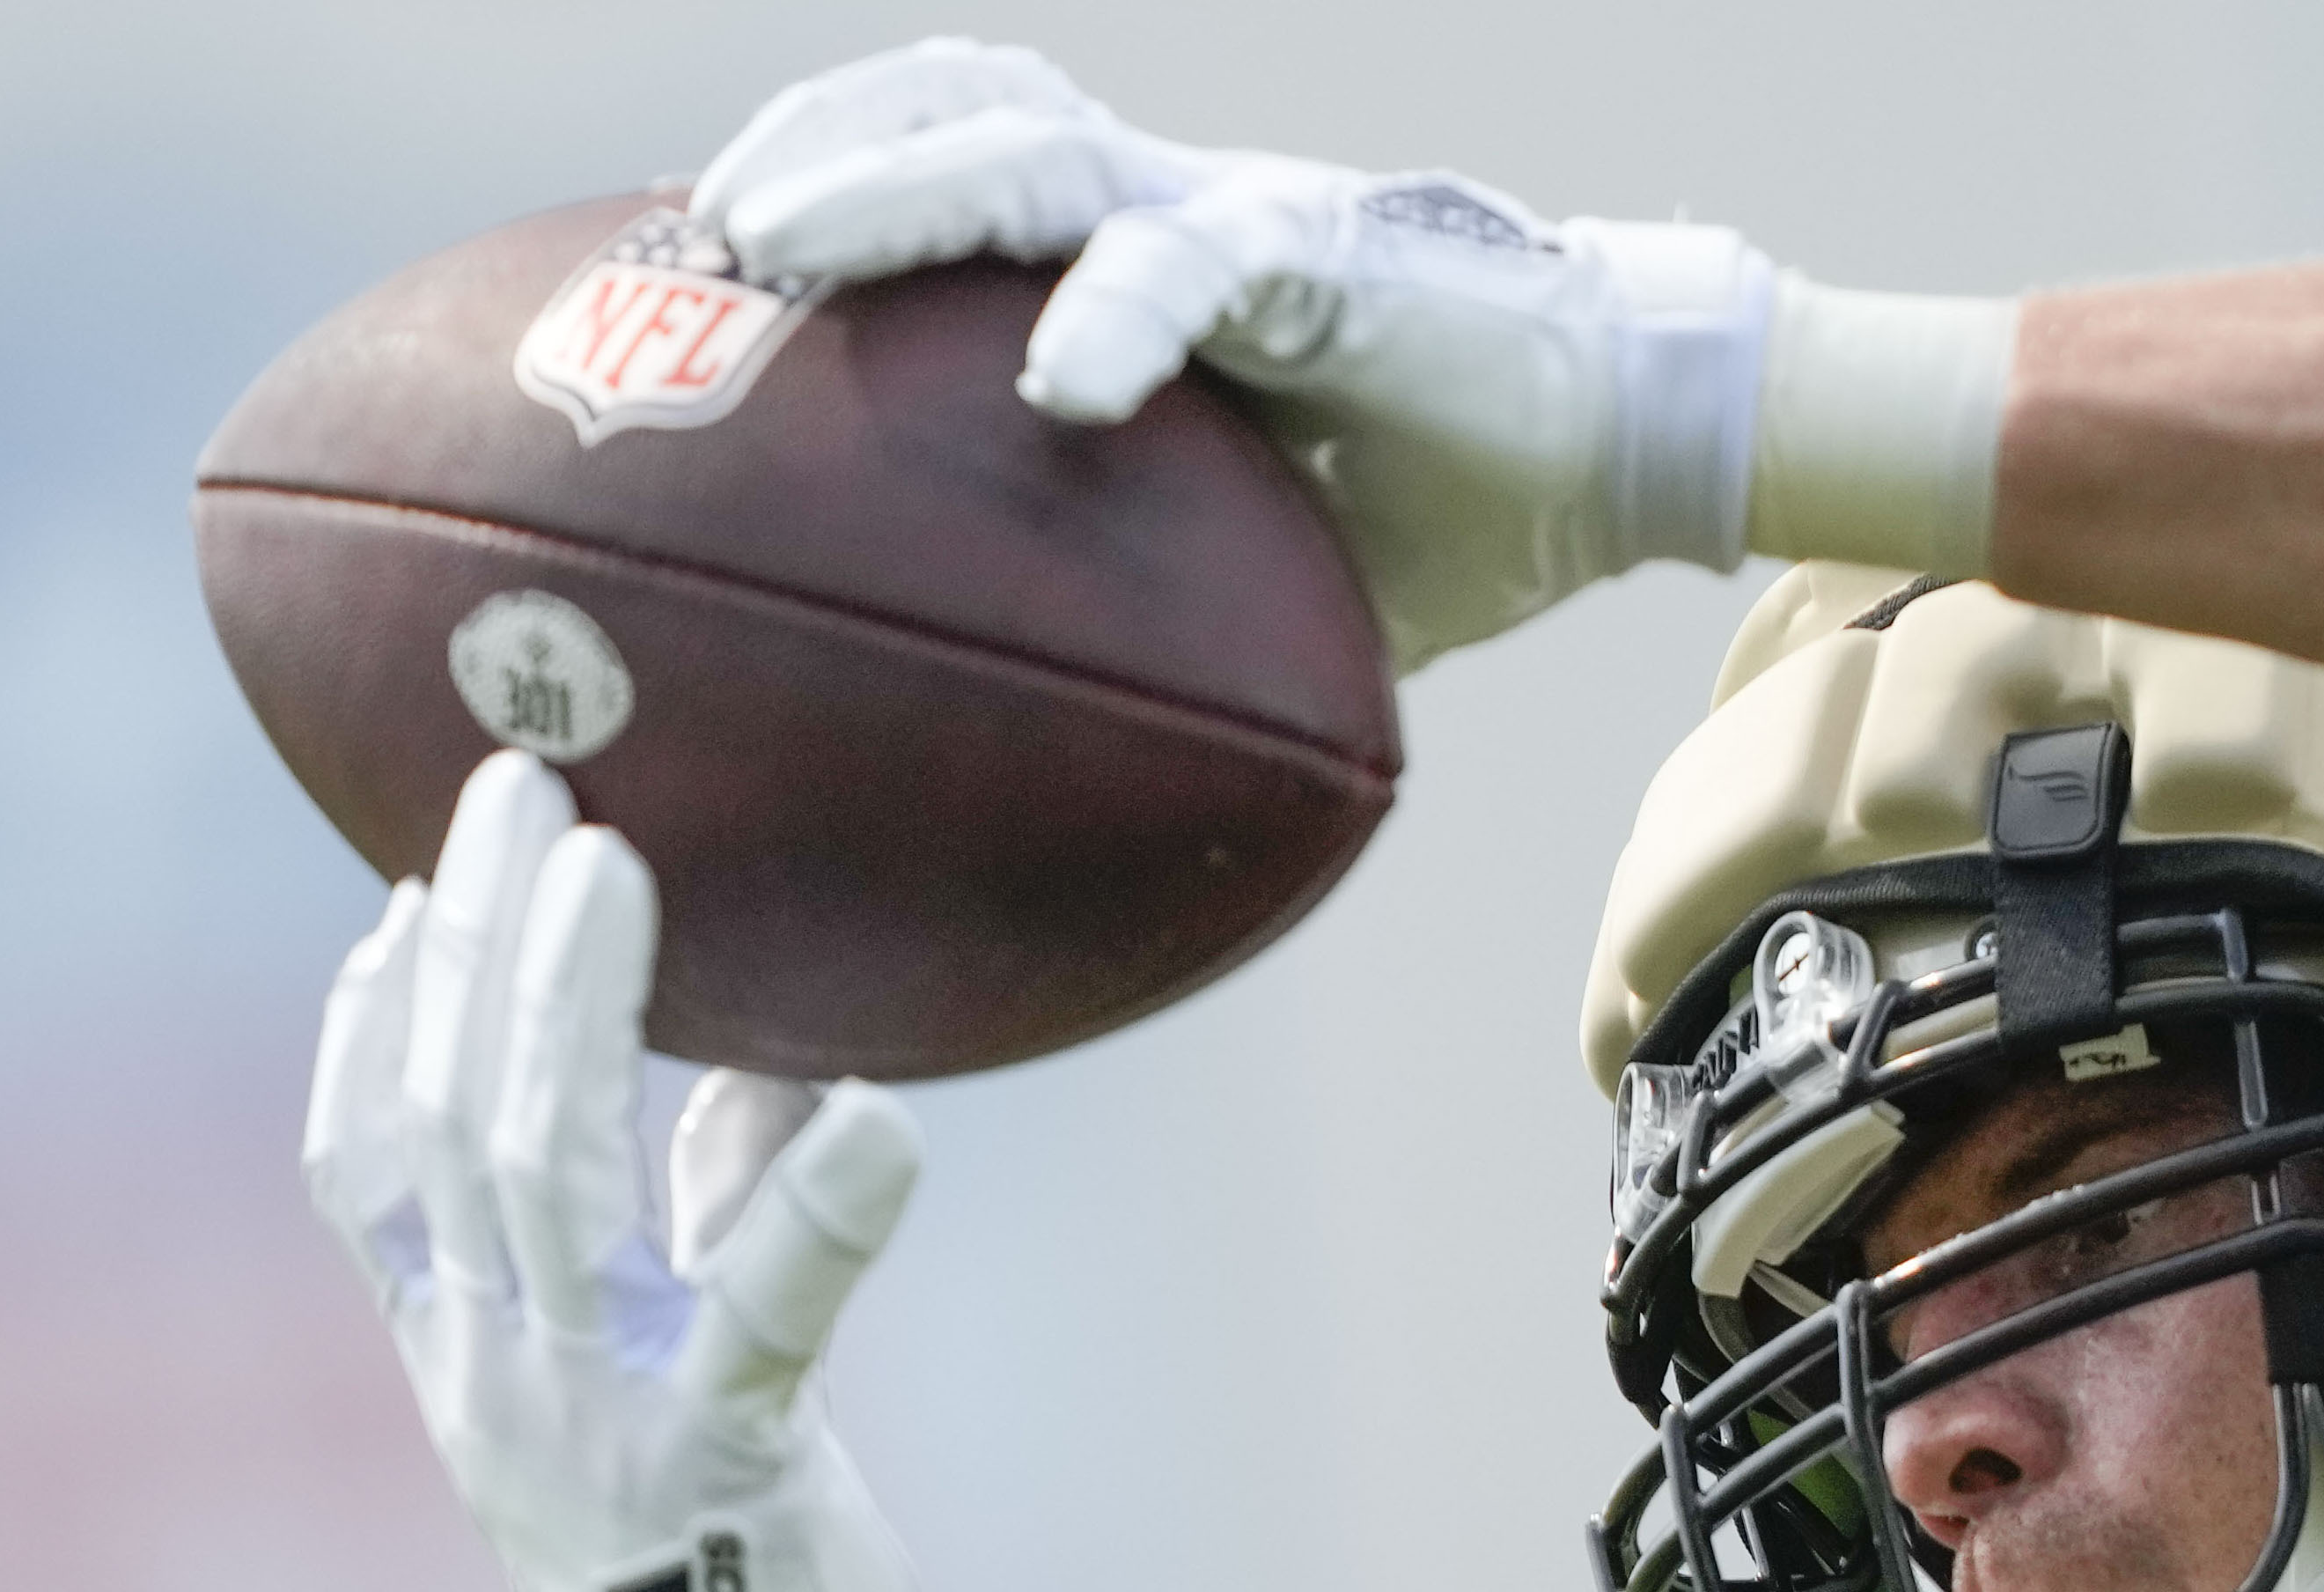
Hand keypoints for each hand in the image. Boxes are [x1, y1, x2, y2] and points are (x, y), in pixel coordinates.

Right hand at [309, 750, 979, 1591]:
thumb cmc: (723, 1563)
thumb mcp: (683, 1378)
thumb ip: (705, 1226)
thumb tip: (769, 1070)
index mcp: (478, 1352)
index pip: (377, 1160)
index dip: (383, 1023)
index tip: (412, 892)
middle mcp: (505, 1374)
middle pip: (454, 1119)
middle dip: (481, 948)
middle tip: (520, 790)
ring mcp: (600, 1418)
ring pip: (547, 1175)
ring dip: (578, 1007)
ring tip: (614, 867)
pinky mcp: (729, 1465)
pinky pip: (765, 1310)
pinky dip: (816, 1205)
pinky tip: (884, 1116)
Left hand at [687, 38, 1773, 667]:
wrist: (1627, 439)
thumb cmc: (1455, 505)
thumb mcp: (1270, 568)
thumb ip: (1158, 605)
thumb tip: (1040, 751)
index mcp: (1146, 248)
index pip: (959, 153)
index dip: (827, 174)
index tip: (705, 260)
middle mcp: (1170, 200)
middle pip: (955, 107)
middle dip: (814, 147)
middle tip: (695, 239)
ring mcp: (1240, 213)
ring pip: (1032, 143)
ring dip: (897, 184)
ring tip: (789, 241)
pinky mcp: (1328, 256)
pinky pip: (1197, 263)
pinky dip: (1117, 314)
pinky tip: (1057, 384)